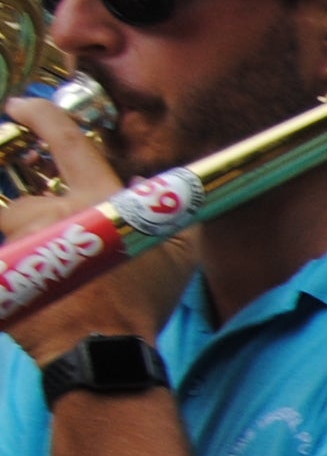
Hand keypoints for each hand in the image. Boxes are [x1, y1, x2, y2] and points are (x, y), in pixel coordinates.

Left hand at [0, 89, 184, 358]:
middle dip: (36, 223)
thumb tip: (162, 193)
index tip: (22, 105)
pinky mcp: (1, 273)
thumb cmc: (142, 301)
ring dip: (24, 250)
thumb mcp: (180, 255)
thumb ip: (172, 216)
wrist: (102, 351)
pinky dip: (11, 275)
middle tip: (58, 253)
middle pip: (26, 202)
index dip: (42, 115)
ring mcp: (21, 242)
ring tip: (47, 281)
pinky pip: (3, 265)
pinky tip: (29, 295)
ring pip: (11, 233)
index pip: (66, 141)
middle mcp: (52, 213)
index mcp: (95, 201)